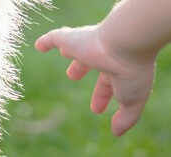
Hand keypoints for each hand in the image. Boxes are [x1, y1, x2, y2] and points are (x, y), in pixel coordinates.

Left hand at [35, 25, 155, 136]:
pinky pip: (56, 38)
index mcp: (118, 69)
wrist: (127, 41)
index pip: (107, 84)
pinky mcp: (73, 39)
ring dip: (69, 49)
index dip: (102, 96)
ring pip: (76, 47)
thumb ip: (125, 118)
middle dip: (81, 69)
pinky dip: (47, 41)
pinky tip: (39, 45)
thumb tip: (117, 132)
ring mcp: (87, 46)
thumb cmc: (131, 72)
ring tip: (64, 52)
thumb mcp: (132, 101)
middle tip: (72, 75)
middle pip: (90, 63)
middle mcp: (103, 56)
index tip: (96, 109)